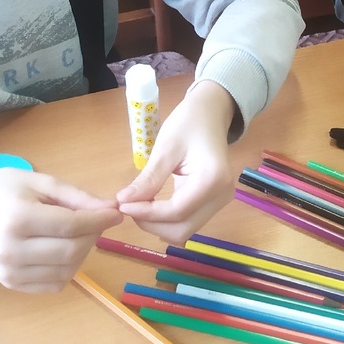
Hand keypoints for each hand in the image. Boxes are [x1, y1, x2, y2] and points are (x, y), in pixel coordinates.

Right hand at [0, 168, 121, 291]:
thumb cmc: (1, 190)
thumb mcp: (38, 182)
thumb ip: (75, 196)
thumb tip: (110, 208)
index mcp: (18, 219)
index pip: (71, 226)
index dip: (99, 220)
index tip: (116, 213)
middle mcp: (12, 250)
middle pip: (71, 252)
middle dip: (93, 236)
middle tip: (97, 221)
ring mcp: (9, 272)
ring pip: (66, 272)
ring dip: (82, 253)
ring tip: (78, 234)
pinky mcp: (10, 284)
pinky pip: (53, 284)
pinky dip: (67, 269)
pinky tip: (62, 249)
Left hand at [116, 81, 237, 242]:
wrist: (211, 113)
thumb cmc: (188, 122)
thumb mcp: (166, 147)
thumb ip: (148, 178)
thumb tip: (123, 202)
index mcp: (212, 179)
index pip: (177, 211)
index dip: (146, 213)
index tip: (122, 205)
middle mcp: (221, 196)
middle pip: (182, 228)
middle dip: (152, 223)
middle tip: (129, 206)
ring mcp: (220, 201)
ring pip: (185, 230)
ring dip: (158, 224)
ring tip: (138, 205)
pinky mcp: (213, 202)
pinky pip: (188, 221)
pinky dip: (167, 219)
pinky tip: (152, 204)